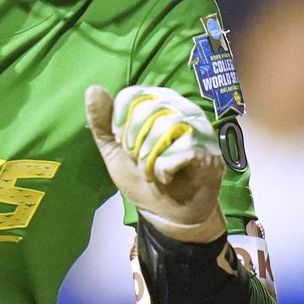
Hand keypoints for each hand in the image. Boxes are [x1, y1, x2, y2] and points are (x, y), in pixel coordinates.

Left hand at [85, 85, 225, 241]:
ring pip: (166, 128)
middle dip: (134, 143)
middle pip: (147, 111)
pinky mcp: (211, 151)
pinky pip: (183, 150)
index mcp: (159, 101)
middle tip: (139, 160)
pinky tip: (167, 177)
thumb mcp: (114, 149)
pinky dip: (165, 169)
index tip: (122, 143)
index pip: (132, 95)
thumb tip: (93, 89)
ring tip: (153, 170)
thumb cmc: (143, 176)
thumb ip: (102, 122)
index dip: (120, 122)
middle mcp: (182, 108)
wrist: (166, 213)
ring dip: (149, 158)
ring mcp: (201, 128)